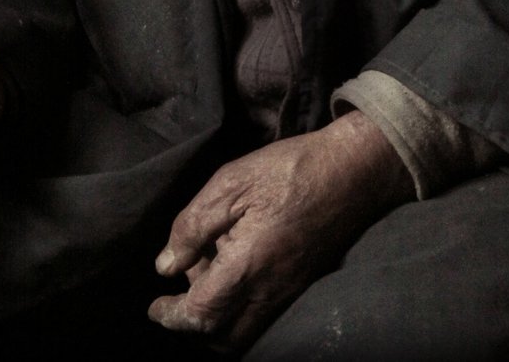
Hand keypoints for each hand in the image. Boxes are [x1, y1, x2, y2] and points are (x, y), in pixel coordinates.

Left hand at [147, 111, 412, 353]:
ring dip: (220, 314)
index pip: (201, 315)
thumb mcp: (230, 183)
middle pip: (223, 338)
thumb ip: (193, 226)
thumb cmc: (290, 171)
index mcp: (247, 268)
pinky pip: (264, 313)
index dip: (172, 316)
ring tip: (211, 264)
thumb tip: (167, 265)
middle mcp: (269, 292)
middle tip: (184, 283)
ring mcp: (289, 291)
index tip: (154, 308)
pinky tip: (238, 261)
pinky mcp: (302, 283)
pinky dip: (242, 303)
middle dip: (195, 323)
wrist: (353, 172)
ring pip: (245, 330)